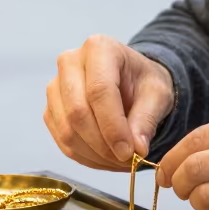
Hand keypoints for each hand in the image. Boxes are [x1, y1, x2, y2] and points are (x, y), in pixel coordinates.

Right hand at [44, 36, 174, 169]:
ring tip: (120, 161)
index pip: (99, 90)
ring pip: (67, 130)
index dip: (113, 126)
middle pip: (77, 111)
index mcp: (99, 48)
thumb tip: (136, 150)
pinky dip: (85, 157)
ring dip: (95, 154)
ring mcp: (55, 86)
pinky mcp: (51, 109)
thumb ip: (146, 120)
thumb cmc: (143, 83)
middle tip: (127, 160)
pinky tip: (106, 159)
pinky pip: (62, 141)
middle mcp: (70, 62)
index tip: (129, 152)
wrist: (130, 81)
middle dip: (103, 144)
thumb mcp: (157, 95)